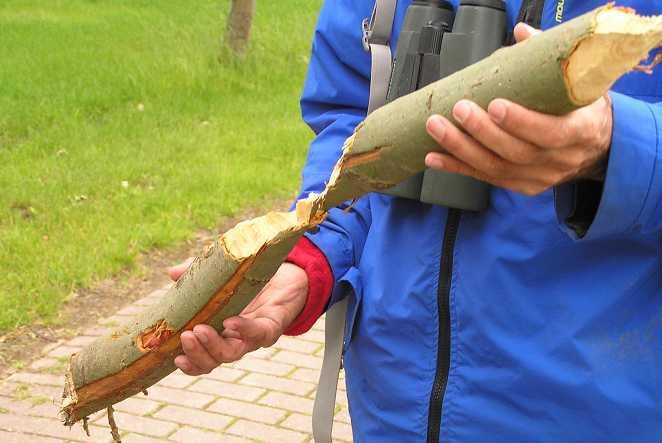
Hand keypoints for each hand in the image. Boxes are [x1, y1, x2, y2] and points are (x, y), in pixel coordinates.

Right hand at [168, 259, 307, 374]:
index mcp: (221, 333)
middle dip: (197, 353)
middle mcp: (237, 340)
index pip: (203, 358)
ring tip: (199, 330)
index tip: (174, 357)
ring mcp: (254, 336)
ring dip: (213, 345)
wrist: (289, 275)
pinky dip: (243, 329)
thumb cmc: (252, 281)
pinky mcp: (272, 325)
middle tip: (186, 336)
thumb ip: (197, 276)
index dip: (190, 363)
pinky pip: (258, 333)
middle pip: (214, 361)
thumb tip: (172, 272)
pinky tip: (230, 321)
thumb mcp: (220, 276)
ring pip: (232, 353)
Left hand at [424, 23, 612, 195]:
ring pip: (495, 168)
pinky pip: (485, 178)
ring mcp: (539, 177)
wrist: (597, 147)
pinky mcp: (521, 186)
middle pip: (516, 152)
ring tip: (436, 128)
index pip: (551, 132)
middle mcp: (559, 159)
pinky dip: (457, 167)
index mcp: (581, 131)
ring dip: (461, 149)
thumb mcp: (580, 84)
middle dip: (482, 132)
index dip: (521, 122)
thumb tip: (521, 32)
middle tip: (458, 109)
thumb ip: (550, 61)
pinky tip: (433, 157)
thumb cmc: (584, 110)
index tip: (495, 104)